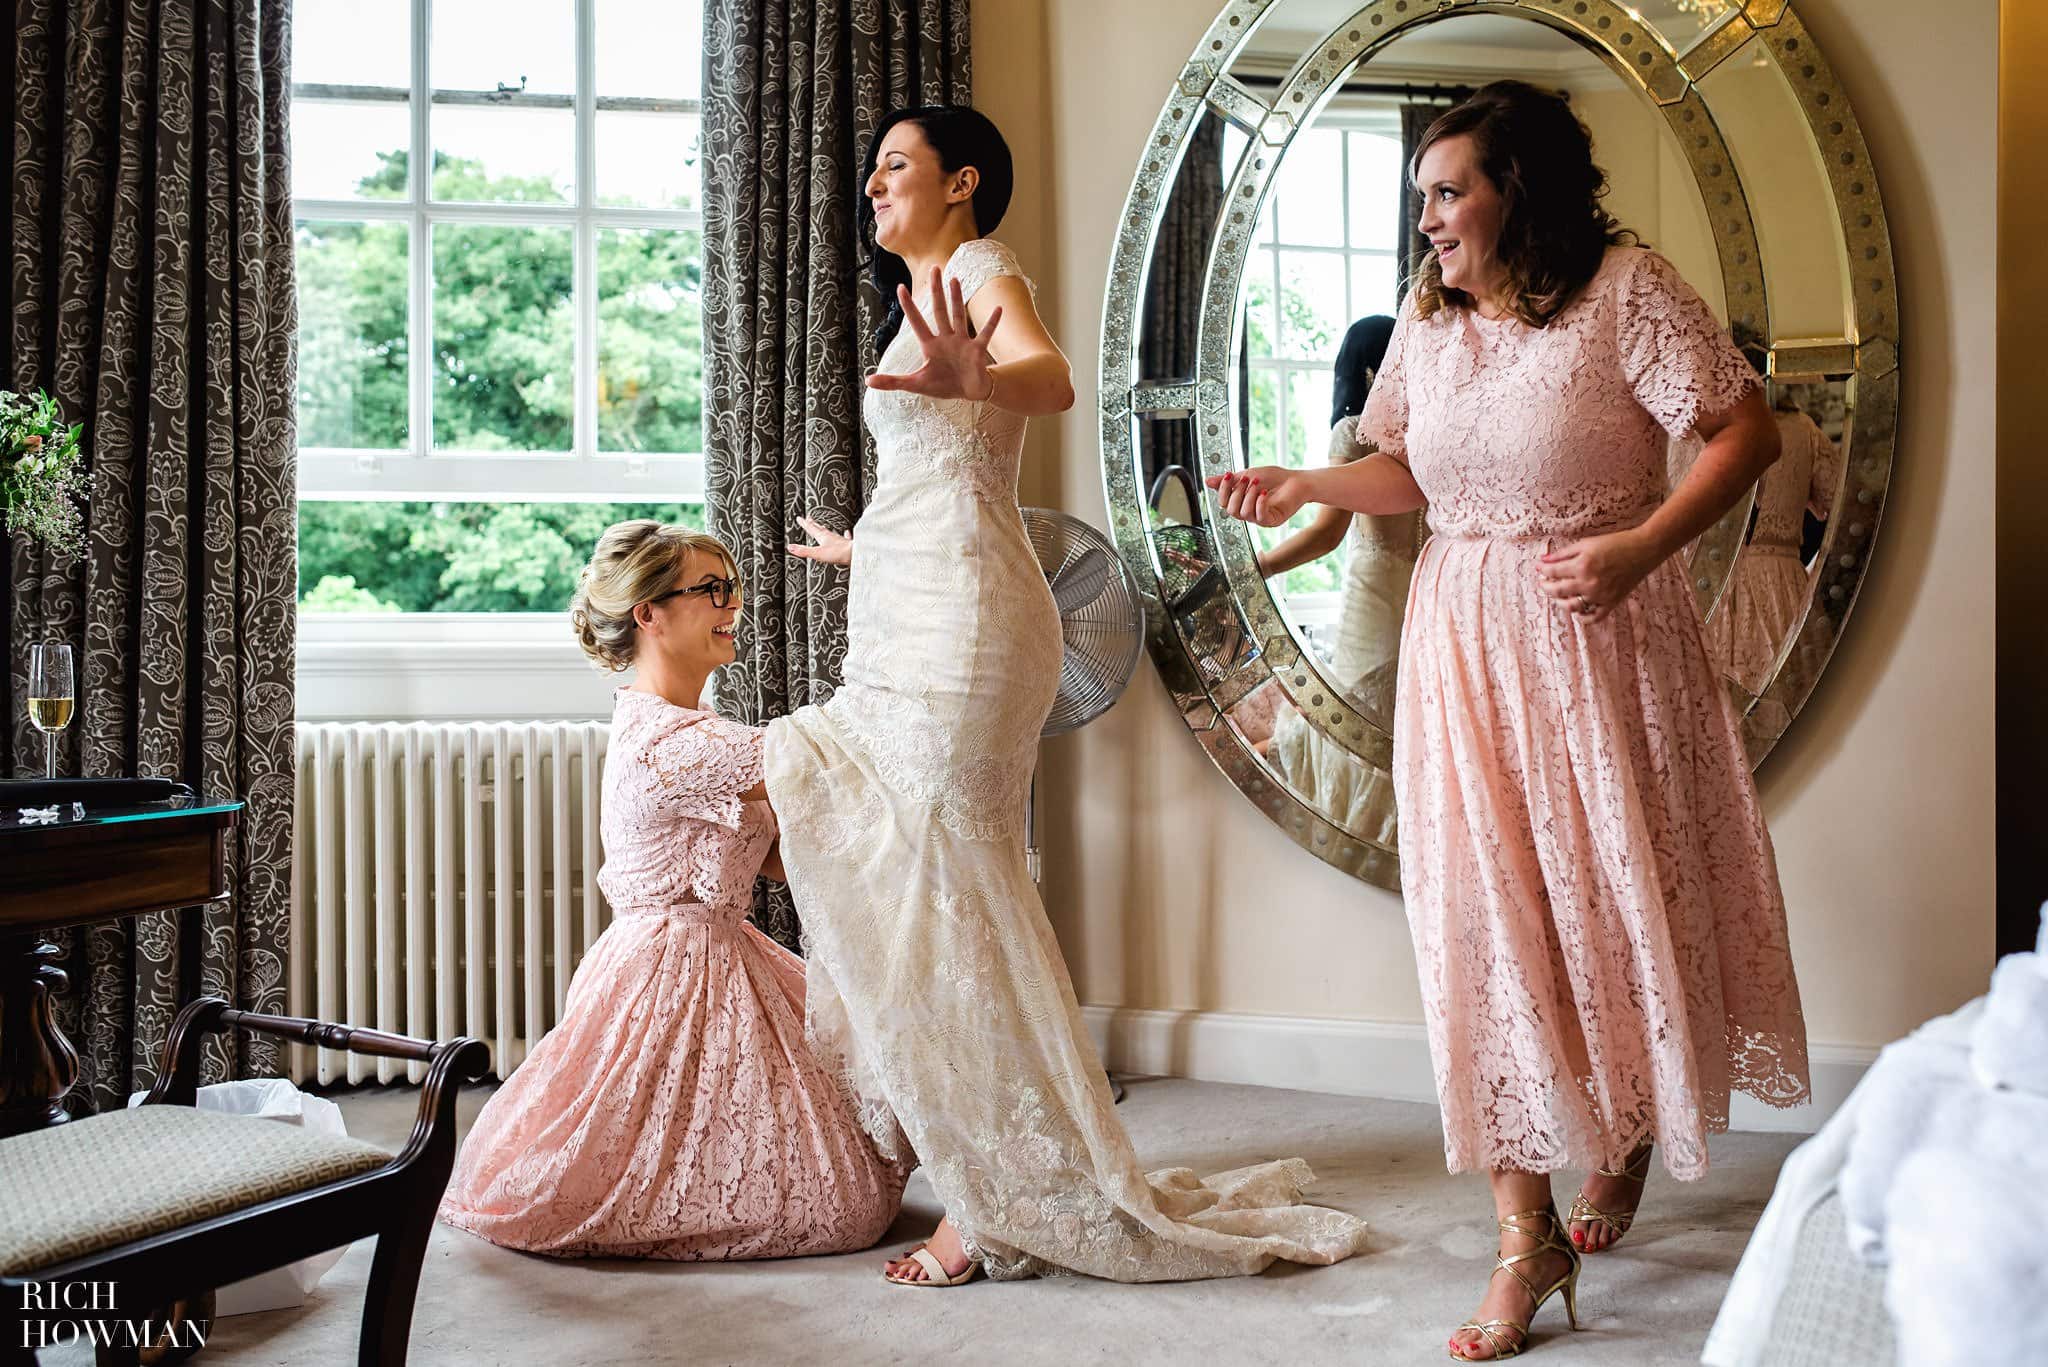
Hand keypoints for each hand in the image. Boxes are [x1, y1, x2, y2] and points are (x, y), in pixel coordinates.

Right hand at [787, 515, 852, 567]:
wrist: (856, 553)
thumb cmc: (839, 553)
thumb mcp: (817, 553)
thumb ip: (804, 551)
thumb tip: (790, 547)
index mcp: (822, 537)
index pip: (811, 528)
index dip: (804, 523)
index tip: (800, 518)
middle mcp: (831, 536)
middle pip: (820, 528)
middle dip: (813, 524)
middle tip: (809, 518)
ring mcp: (839, 540)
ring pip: (831, 532)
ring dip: (825, 529)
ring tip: (823, 526)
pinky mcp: (847, 545)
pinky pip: (845, 538)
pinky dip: (844, 535)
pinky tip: (847, 532)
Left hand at [865, 268, 1004, 401]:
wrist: (969, 392)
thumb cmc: (943, 385)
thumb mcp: (916, 384)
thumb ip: (893, 381)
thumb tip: (868, 381)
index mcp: (930, 345)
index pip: (916, 322)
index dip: (909, 306)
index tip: (900, 287)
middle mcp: (946, 339)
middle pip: (939, 311)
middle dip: (937, 291)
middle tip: (934, 268)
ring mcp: (962, 342)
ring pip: (958, 316)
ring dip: (957, 299)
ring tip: (955, 279)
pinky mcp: (977, 350)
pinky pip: (985, 334)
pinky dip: (991, 323)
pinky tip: (998, 309)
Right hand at [1204, 466, 1306, 527]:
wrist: (1297, 480)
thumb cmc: (1275, 478)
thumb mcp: (1248, 474)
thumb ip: (1228, 480)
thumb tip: (1207, 481)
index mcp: (1241, 503)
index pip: (1223, 503)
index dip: (1223, 490)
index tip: (1229, 475)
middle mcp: (1249, 513)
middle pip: (1230, 511)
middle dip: (1236, 493)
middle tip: (1246, 479)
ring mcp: (1260, 518)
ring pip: (1243, 514)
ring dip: (1248, 496)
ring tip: (1258, 483)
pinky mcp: (1272, 521)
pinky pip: (1259, 517)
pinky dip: (1260, 503)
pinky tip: (1264, 492)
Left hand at [1537, 528, 1661, 622]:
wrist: (1643, 550)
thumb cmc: (1615, 543)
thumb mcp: (1586, 543)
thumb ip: (1563, 553)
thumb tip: (1542, 560)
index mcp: (1582, 566)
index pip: (1552, 572)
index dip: (1542, 570)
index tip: (1538, 568)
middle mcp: (1589, 583)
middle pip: (1557, 591)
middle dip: (1545, 587)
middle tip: (1543, 583)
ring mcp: (1600, 596)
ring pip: (1571, 607)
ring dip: (1560, 602)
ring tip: (1558, 596)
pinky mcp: (1611, 603)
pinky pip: (1593, 617)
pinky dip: (1583, 617)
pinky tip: (1577, 611)